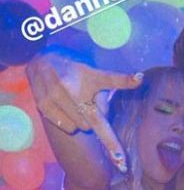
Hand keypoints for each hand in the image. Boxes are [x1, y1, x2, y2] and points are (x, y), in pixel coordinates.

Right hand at [27, 52, 142, 170]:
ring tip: (72, 101)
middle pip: (94, 122)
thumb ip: (103, 95)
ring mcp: (56, 96)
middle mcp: (72, 85)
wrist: (41, 62)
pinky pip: (66, 127)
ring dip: (80, 120)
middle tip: (84, 99)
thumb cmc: (74, 71)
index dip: (126, 82)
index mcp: (90, 76)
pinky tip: (62, 105)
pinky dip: (67, 121)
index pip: (111, 81)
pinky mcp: (44, 105)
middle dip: (93, 115)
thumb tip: (104, 116)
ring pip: (80, 127)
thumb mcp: (94, 76)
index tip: (135, 99)